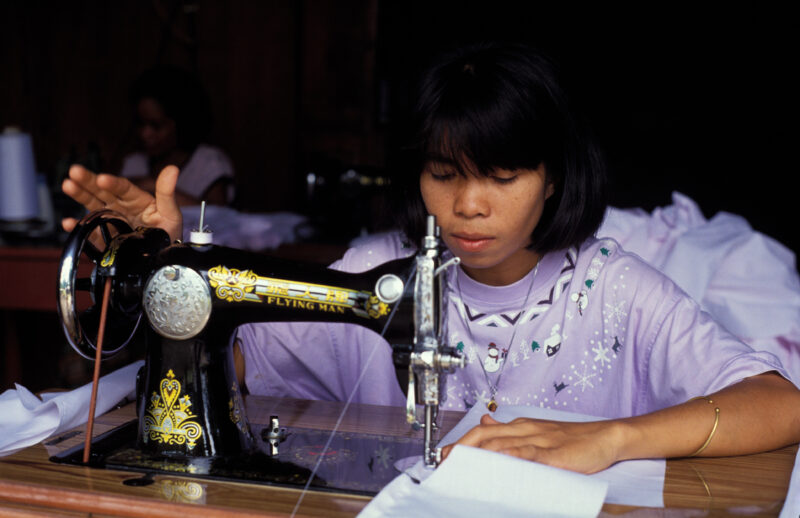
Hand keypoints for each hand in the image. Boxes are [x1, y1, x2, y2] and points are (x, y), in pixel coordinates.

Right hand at [61, 164, 182, 240]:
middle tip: (75, 171)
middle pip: (102, 191)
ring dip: (79, 195)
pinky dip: (78, 227)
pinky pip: (89, 231)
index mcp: (135, 200)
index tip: (103, 179)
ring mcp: (109, 221)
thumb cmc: (167, 233)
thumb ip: (167, 193)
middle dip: (88, 181)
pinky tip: (69, 223)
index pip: (122, 188)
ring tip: (67, 185)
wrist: (162, 258)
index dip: (112, 183)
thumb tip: (172, 169)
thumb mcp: (170, 213)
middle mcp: (120, 207)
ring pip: (92, 206)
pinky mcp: (103, 238)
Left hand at [441, 414, 624, 473]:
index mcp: (520, 427)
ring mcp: (540, 441)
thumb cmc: (572, 439)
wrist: (605, 436)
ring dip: (479, 455)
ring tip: (462, 466)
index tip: (445, 455)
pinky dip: (513, 458)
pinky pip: (530, 455)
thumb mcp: (537, 431)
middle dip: (462, 449)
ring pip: (502, 444)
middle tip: (445, 463)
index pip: (483, 432)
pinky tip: (500, 463)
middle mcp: (525, 430)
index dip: (462, 443)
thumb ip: (510, 430)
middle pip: (485, 436)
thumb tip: (485, 422)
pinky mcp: (555, 454)